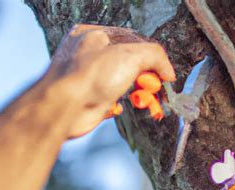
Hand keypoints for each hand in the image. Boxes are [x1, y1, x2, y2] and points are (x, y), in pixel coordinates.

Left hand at [46, 24, 175, 137]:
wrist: (65, 108)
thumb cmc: (90, 76)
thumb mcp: (131, 55)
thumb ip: (155, 57)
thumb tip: (168, 72)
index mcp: (96, 35)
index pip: (134, 42)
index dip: (152, 60)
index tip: (164, 76)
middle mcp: (91, 55)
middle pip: (131, 66)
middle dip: (147, 81)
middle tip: (155, 92)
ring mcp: (90, 79)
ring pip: (124, 85)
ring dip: (139, 96)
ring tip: (144, 104)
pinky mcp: (90, 101)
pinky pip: (113, 101)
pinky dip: (120, 106)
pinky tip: (117, 108)